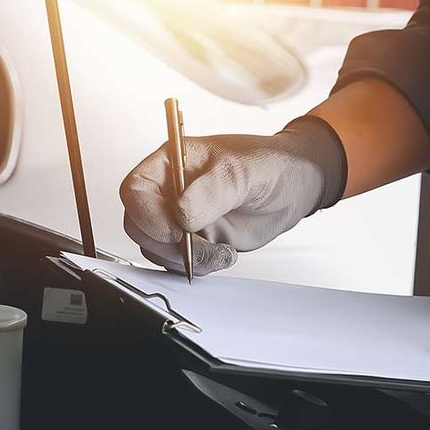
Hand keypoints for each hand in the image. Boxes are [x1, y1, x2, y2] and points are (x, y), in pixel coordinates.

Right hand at [119, 116, 346, 274]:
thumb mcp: (246, 170)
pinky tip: (223, 254)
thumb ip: (215, 188)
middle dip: (167, 243)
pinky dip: (197, 267)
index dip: (147, 214)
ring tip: (221, 249)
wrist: (294, 186)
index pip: (135, 189)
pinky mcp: (192, 242)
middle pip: (138, 224)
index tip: (178, 229)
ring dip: (186, 259)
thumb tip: (182, 211)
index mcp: (171, 162)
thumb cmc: (270, 165)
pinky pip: (177, 263)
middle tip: (202, 244)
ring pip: (155, 249)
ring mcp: (178, 219)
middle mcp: (168, 191)